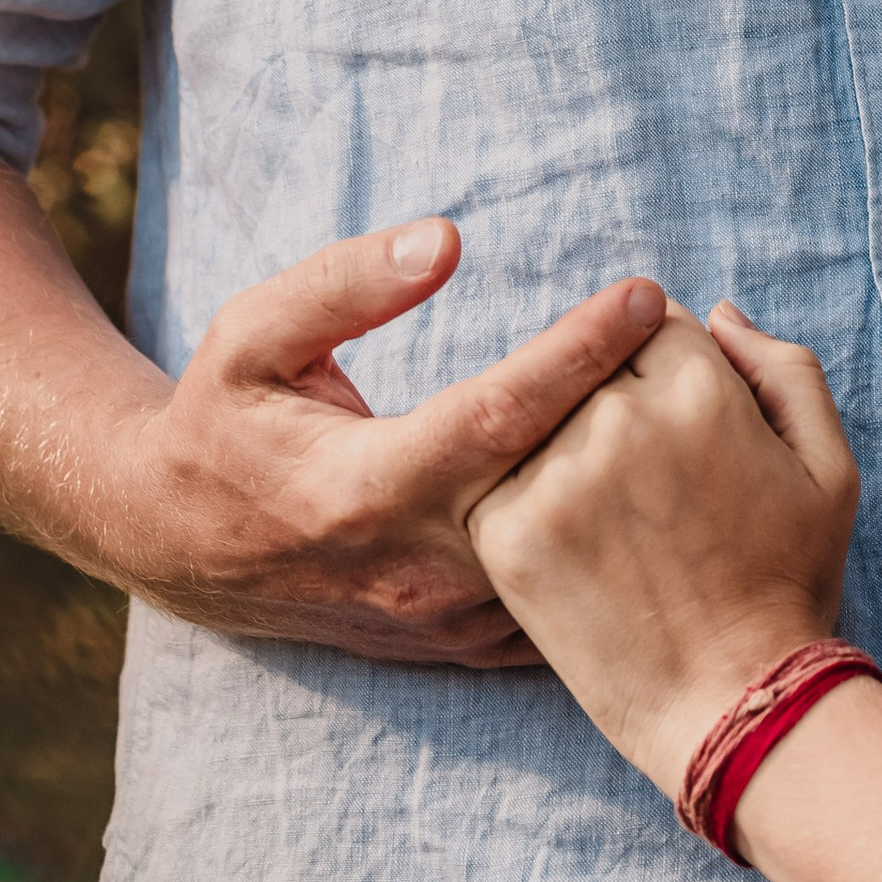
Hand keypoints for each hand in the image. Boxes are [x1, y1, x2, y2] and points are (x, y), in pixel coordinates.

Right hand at [106, 222, 667, 665]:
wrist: (181, 546)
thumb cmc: (222, 419)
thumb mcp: (250, 335)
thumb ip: (342, 283)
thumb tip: (445, 239)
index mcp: (365, 486)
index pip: (499, 415)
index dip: (578, 352)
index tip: (645, 295)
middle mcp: (413, 566)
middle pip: (555, 489)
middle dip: (634, 414)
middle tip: (700, 341)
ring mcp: (441, 618)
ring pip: (569, 558)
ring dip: (632, 483)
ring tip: (695, 400)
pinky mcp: (459, 643)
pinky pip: (558, 605)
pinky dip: (610, 548)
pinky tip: (654, 483)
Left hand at [471, 301, 861, 790]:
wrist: (730, 707)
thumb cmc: (786, 584)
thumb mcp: (827, 465)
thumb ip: (781, 366)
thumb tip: (719, 312)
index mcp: (698, 386)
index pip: (652, 320)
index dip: (666, 371)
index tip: (677, 429)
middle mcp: (620, 417)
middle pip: (592, 362)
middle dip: (616, 403)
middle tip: (648, 484)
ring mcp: (556, 474)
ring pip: (542, 416)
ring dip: (566, 447)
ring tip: (616, 523)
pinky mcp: (507, 533)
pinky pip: (501, 478)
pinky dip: (529, 501)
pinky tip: (576, 550)